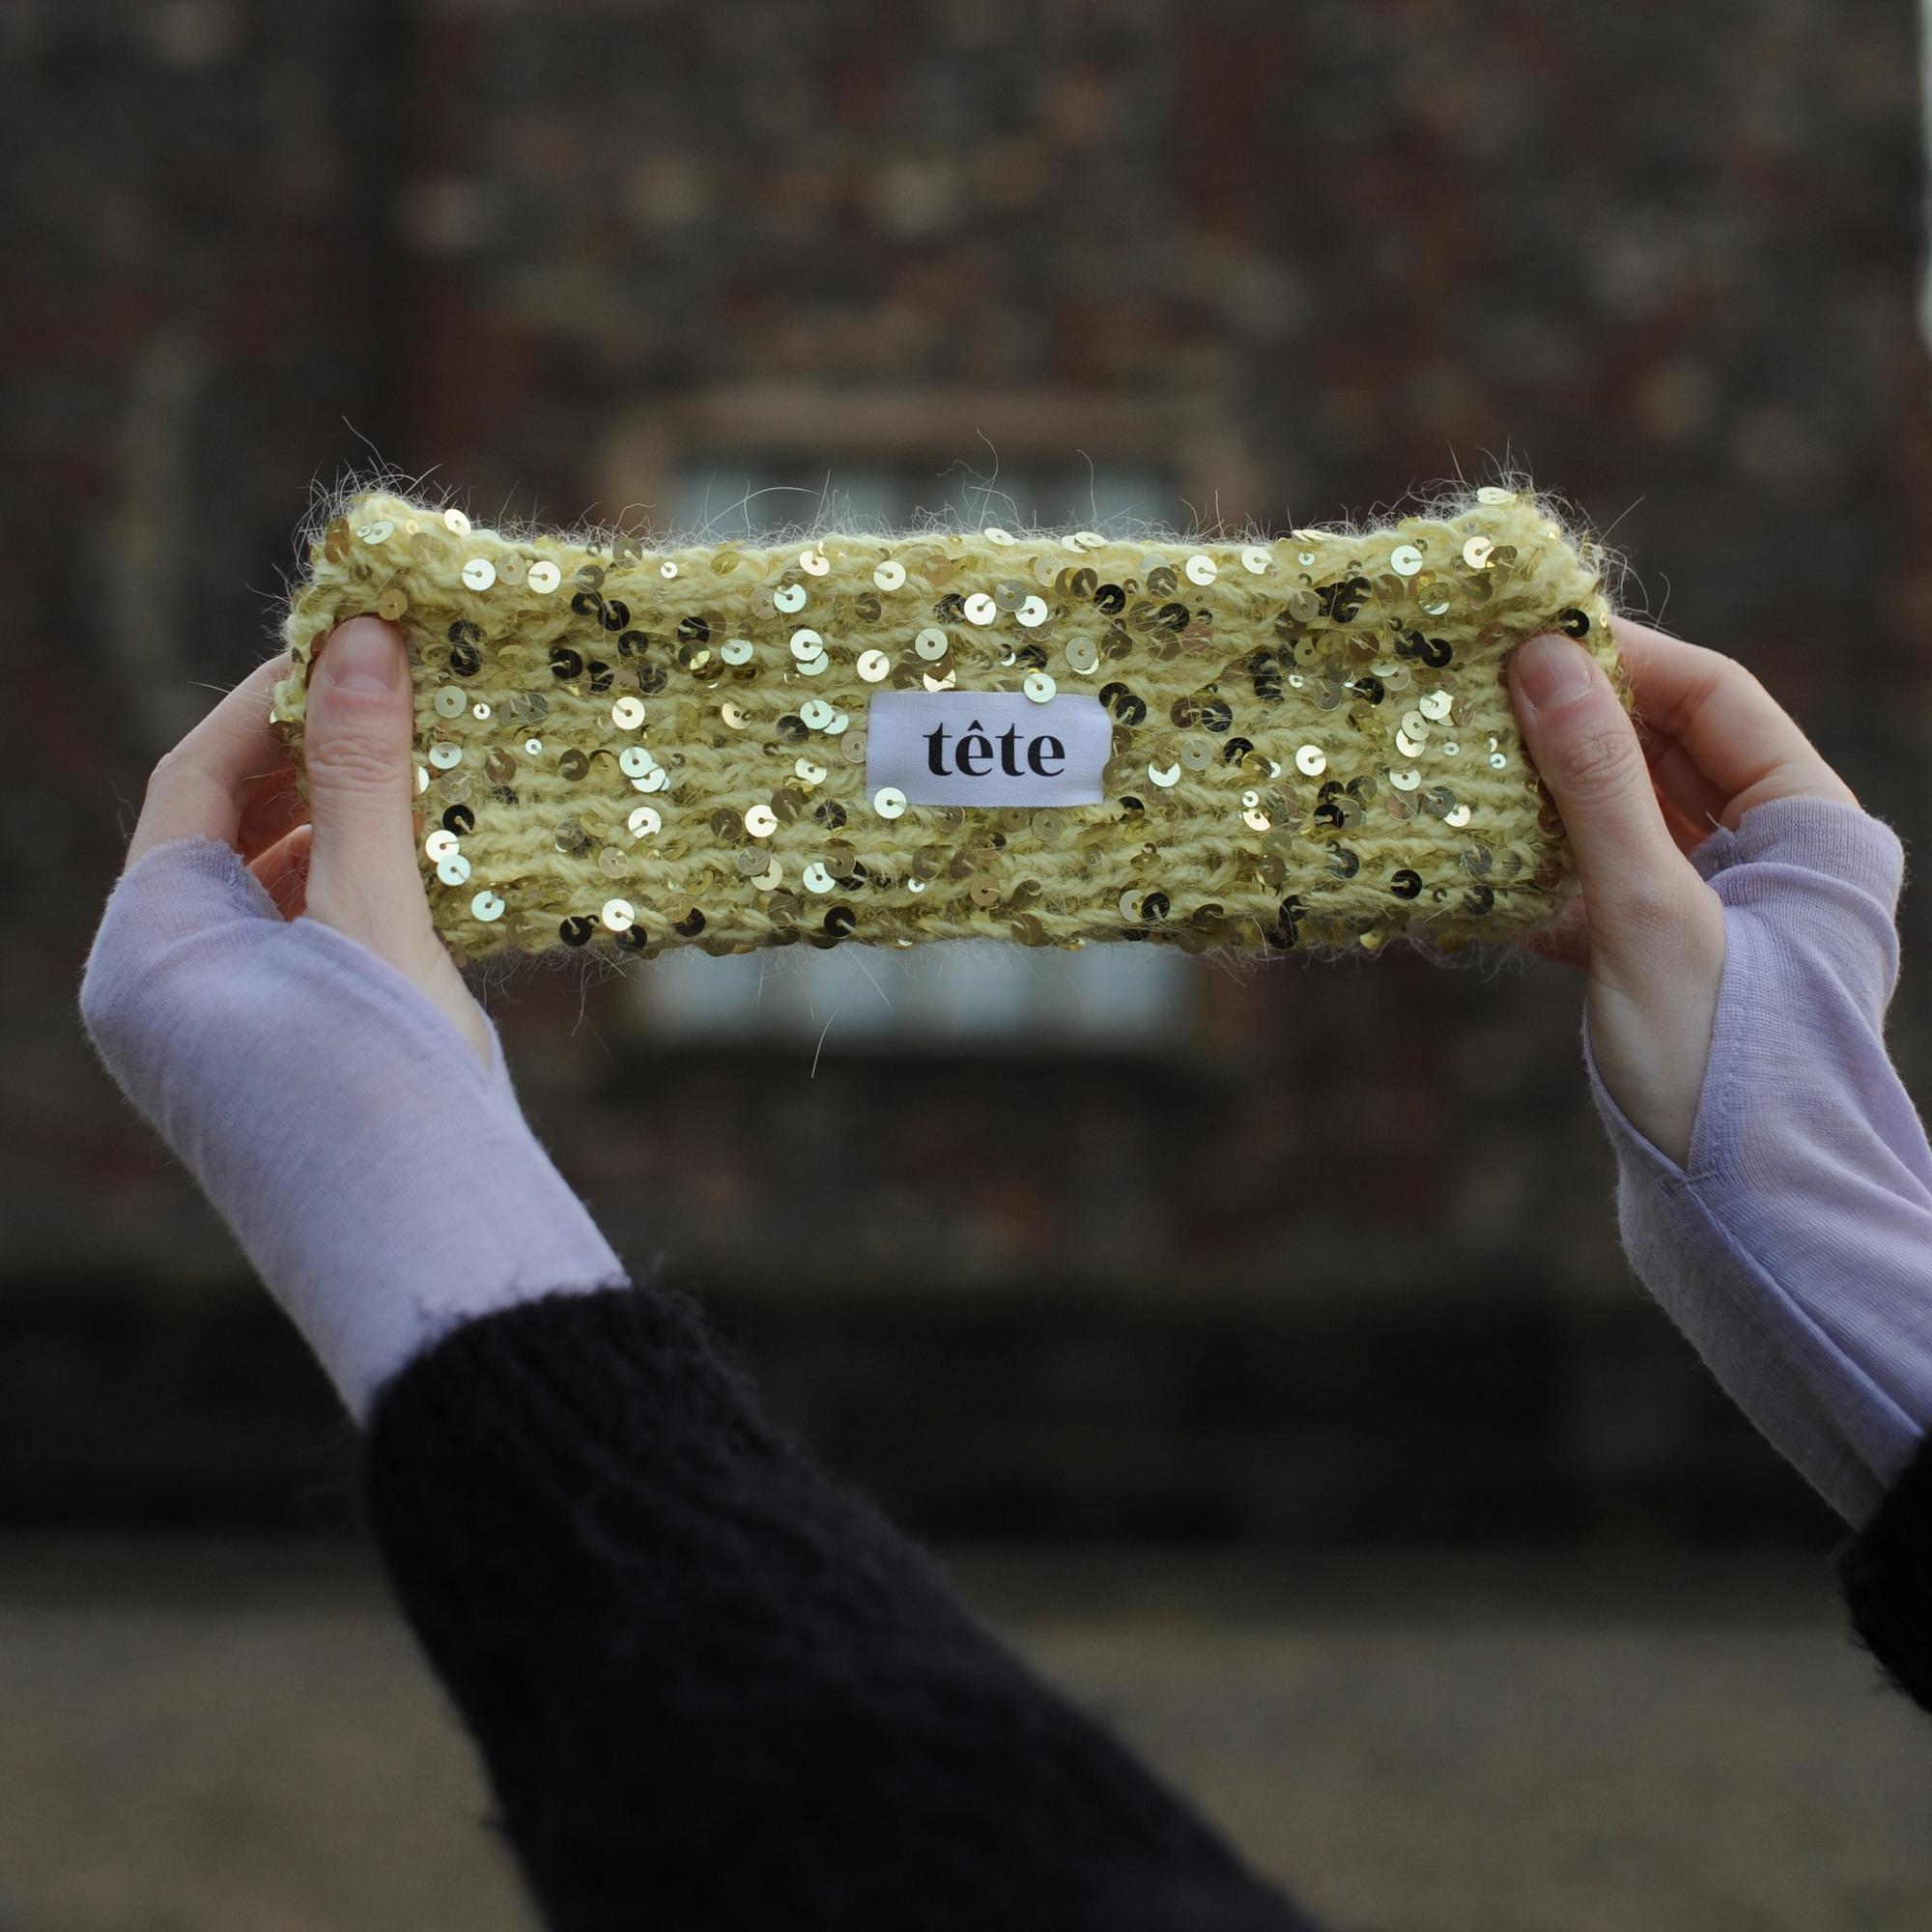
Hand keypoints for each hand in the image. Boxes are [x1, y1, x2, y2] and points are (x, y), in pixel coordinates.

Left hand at [124, 615, 490, 1068]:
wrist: (431, 1257)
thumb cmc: (390, 1085)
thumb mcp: (375, 916)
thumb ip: (362, 776)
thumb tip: (359, 636)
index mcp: (146, 947)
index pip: (190, 779)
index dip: (270, 700)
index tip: (352, 646)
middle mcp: (155, 989)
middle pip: (220, 832)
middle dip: (308, 761)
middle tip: (400, 699)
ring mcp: (210, 1034)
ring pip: (263, 891)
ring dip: (337, 826)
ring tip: (426, 774)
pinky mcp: (268, 1064)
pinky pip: (293, 946)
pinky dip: (349, 894)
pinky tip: (423, 867)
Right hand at [1506, 615, 1860, 1166]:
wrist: (1745, 1223)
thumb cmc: (1727, 1066)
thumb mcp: (1654, 915)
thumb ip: (1599, 785)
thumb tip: (1542, 660)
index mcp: (1811, 829)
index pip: (1716, 697)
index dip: (1624, 659)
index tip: (1525, 635)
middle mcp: (1770, 860)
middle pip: (1662, 753)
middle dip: (1569, 727)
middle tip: (1472, 695)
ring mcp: (1716, 915)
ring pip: (1620, 822)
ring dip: (1544, 802)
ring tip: (1459, 771)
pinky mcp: (1664, 967)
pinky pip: (1594, 890)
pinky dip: (1537, 879)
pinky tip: (1471, 875)